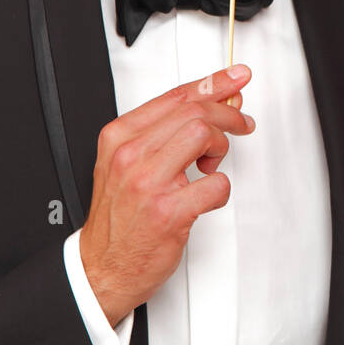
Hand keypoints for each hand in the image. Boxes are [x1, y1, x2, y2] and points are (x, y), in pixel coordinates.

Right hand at [79, 64, 254, 325]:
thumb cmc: (120, 217)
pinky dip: (220, 188)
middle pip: (194, 111)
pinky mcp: (169, 212)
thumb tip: (212, 103)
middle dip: (227, 115)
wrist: (102, 267)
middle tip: (241, 124)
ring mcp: (148, 183)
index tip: (236, 77)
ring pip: (203, 135)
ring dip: (220, 147)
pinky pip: (215, 183)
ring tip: (210, 163)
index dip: (213, 83)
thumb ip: (165, 133)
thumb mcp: (127, 163)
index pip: (174, 96)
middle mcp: (130, 155)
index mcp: (119, 137)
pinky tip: (206, 195)